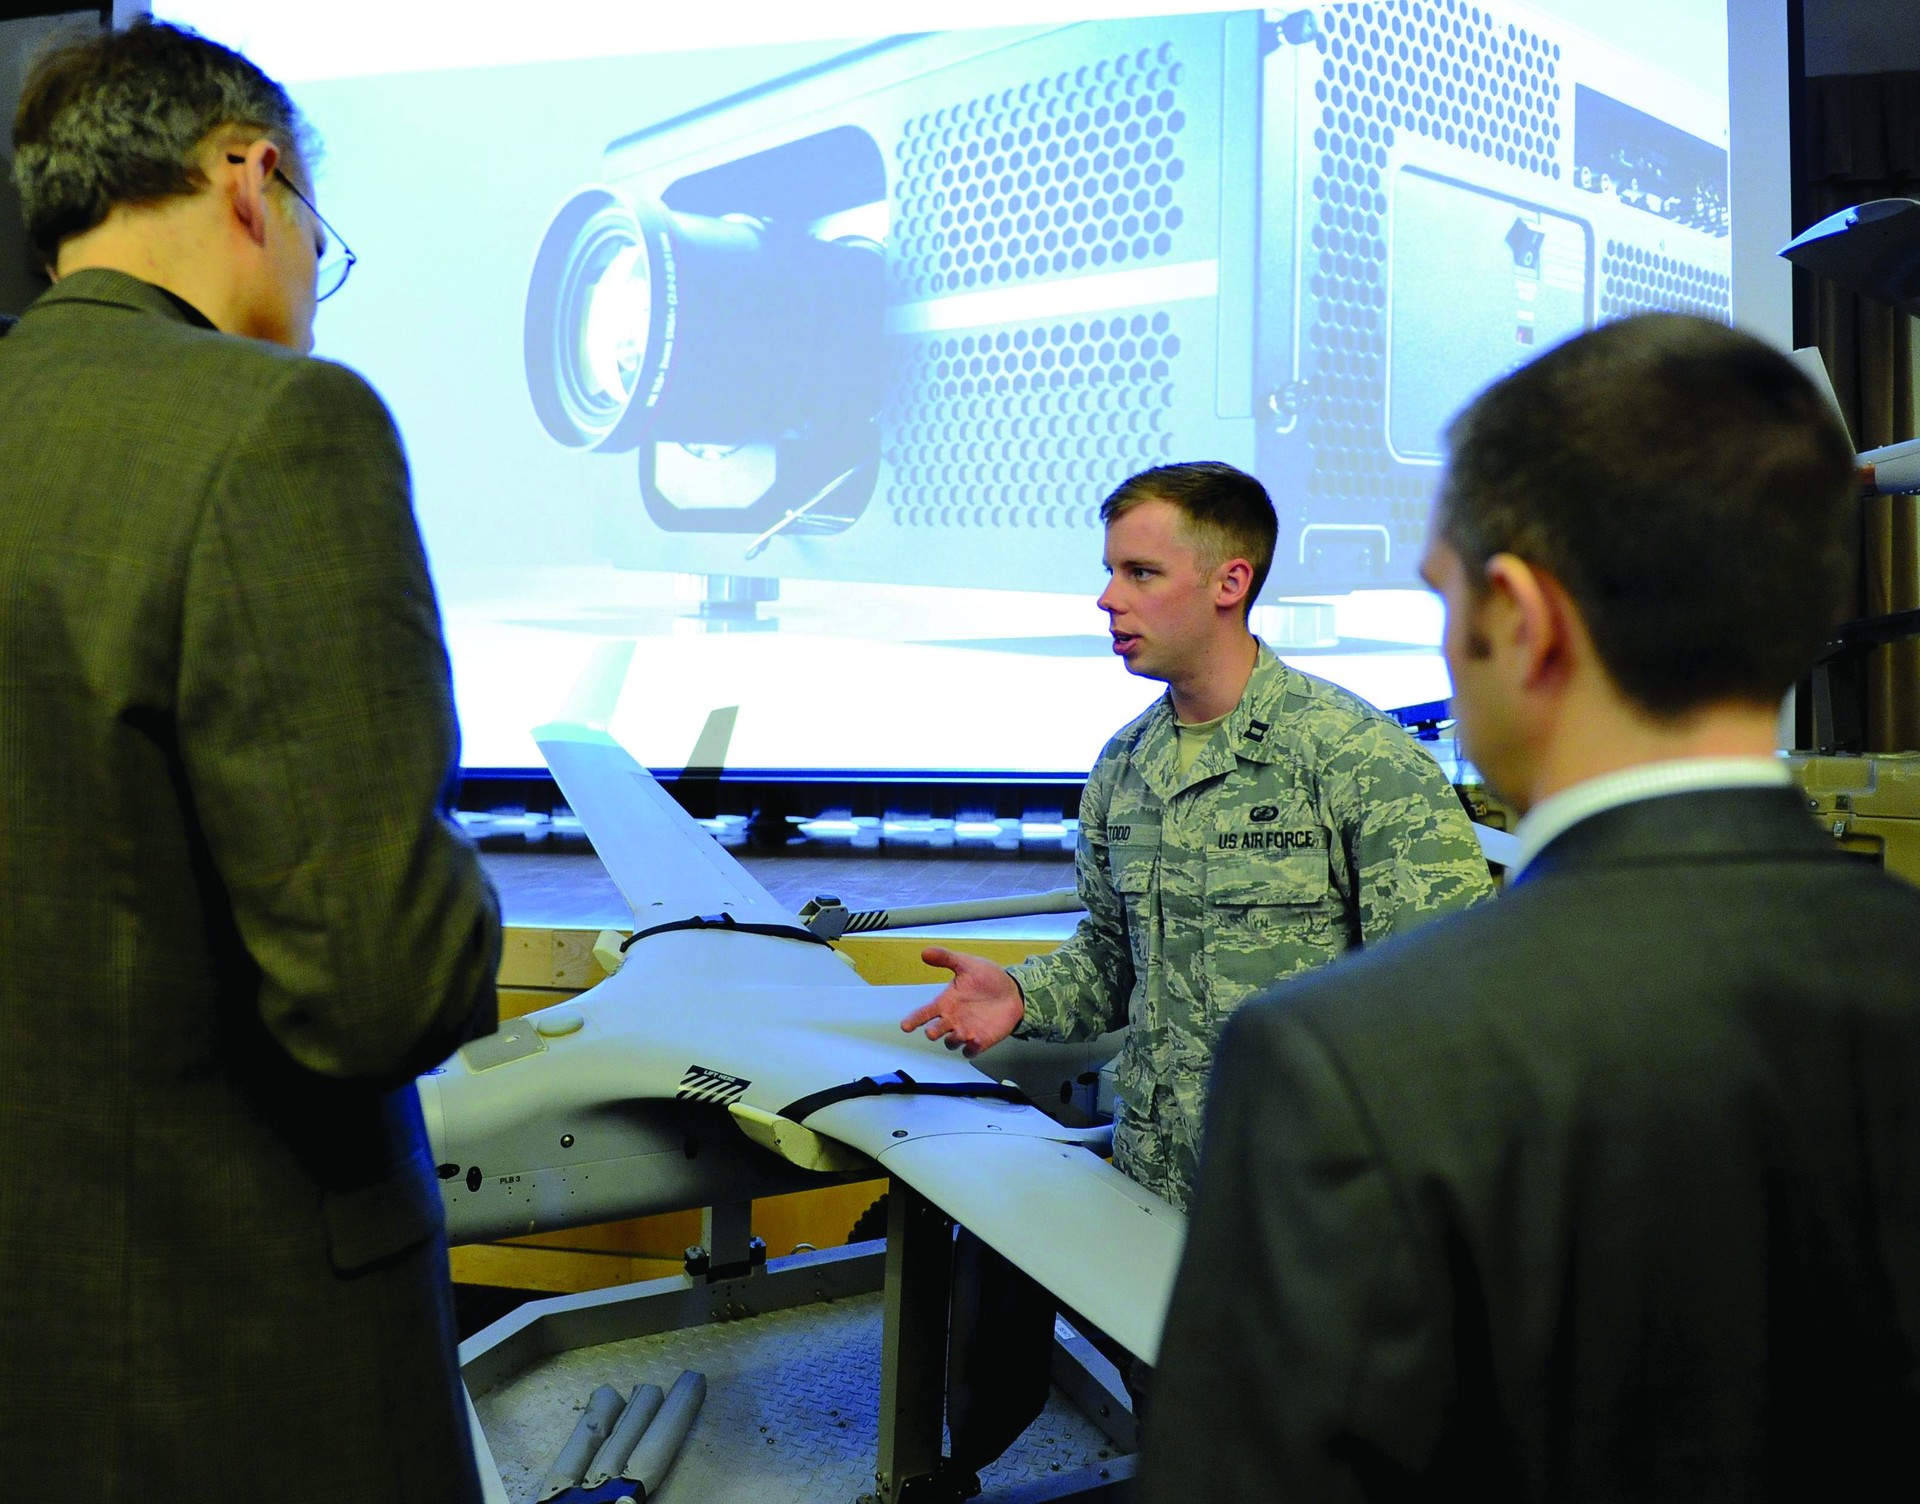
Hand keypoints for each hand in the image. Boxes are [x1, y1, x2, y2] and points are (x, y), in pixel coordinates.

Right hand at [900, 947, 1026, 1056]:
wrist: (1013, 991)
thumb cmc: (988, 978)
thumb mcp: (967, 964)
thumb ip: (946, 958)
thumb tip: (925, 952)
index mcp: (946, 1002)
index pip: (924, 1013)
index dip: (914, 1020)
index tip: (905, 1026)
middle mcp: (952, 1019)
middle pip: (935, 1031)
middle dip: (933, 1032)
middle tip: (932, 1031)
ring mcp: (966, 1031)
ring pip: (951, 1042)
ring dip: (953, 1039)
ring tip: (962, 1032)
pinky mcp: (981, 1040)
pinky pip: (971, 1050)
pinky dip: (971, 1049)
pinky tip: (976, 1041)